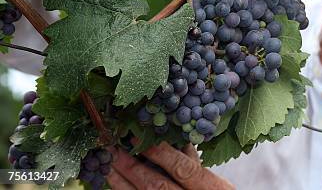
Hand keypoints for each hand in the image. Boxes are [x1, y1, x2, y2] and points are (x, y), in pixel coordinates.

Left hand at [107, 142, 233, 189]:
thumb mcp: (214, 182)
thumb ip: (193, 163)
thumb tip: (169, 137)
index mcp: (211, 189)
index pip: (183, 169)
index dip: (161, 153)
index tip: (139, 137)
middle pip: (157, 186)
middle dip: (132, 167)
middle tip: (113, 149)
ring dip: (121, 182)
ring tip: (107, 165)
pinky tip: (114, 183)